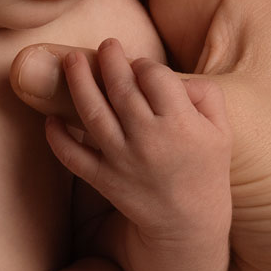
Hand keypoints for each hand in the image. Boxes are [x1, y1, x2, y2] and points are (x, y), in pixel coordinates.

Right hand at [14, 0, 270, 270]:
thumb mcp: (214, 125)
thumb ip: (118, 97)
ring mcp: (174, 74)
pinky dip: (65, 100)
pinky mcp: (157, 126)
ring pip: (98, 40)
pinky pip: (98, 97)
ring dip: (55, 49)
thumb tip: (20, 67)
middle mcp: (197, 21)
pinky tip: (21, 100)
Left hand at [44, 36, 230, 270]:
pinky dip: (57, 137)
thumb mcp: (221, 131)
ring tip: (72, 59)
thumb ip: (204, 94)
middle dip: (109, 59)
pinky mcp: (103, 179)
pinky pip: (72, 155)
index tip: (142, 66)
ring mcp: (121, 160)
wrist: (188, 225)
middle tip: (106, 45)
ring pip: (91, 113)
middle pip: (120, 87)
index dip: (145, 65)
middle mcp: (148, 139)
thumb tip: (171, 76)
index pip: (154, 76)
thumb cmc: (205, 171)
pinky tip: (50, 117)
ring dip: (78, 82)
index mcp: (180, 124)